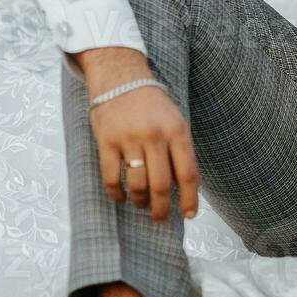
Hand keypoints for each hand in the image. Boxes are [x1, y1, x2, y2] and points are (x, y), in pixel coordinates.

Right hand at [73, 46, 200, 220]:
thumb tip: (179, 188)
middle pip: (161, 184)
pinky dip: (116, 194)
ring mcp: (129, 138)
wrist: (121, 78)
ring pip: (137, 184)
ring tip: (141, 203)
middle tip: (160, 219)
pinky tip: (120, 198)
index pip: (188, 172)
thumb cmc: (153, 104)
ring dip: (140, 200)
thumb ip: (178, 150)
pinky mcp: (106, 141)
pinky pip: (111, 177)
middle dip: (161, 208)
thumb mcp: (175, 120)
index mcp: (177, 130)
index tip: (188, 215)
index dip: (189, 198)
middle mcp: (155, 135)